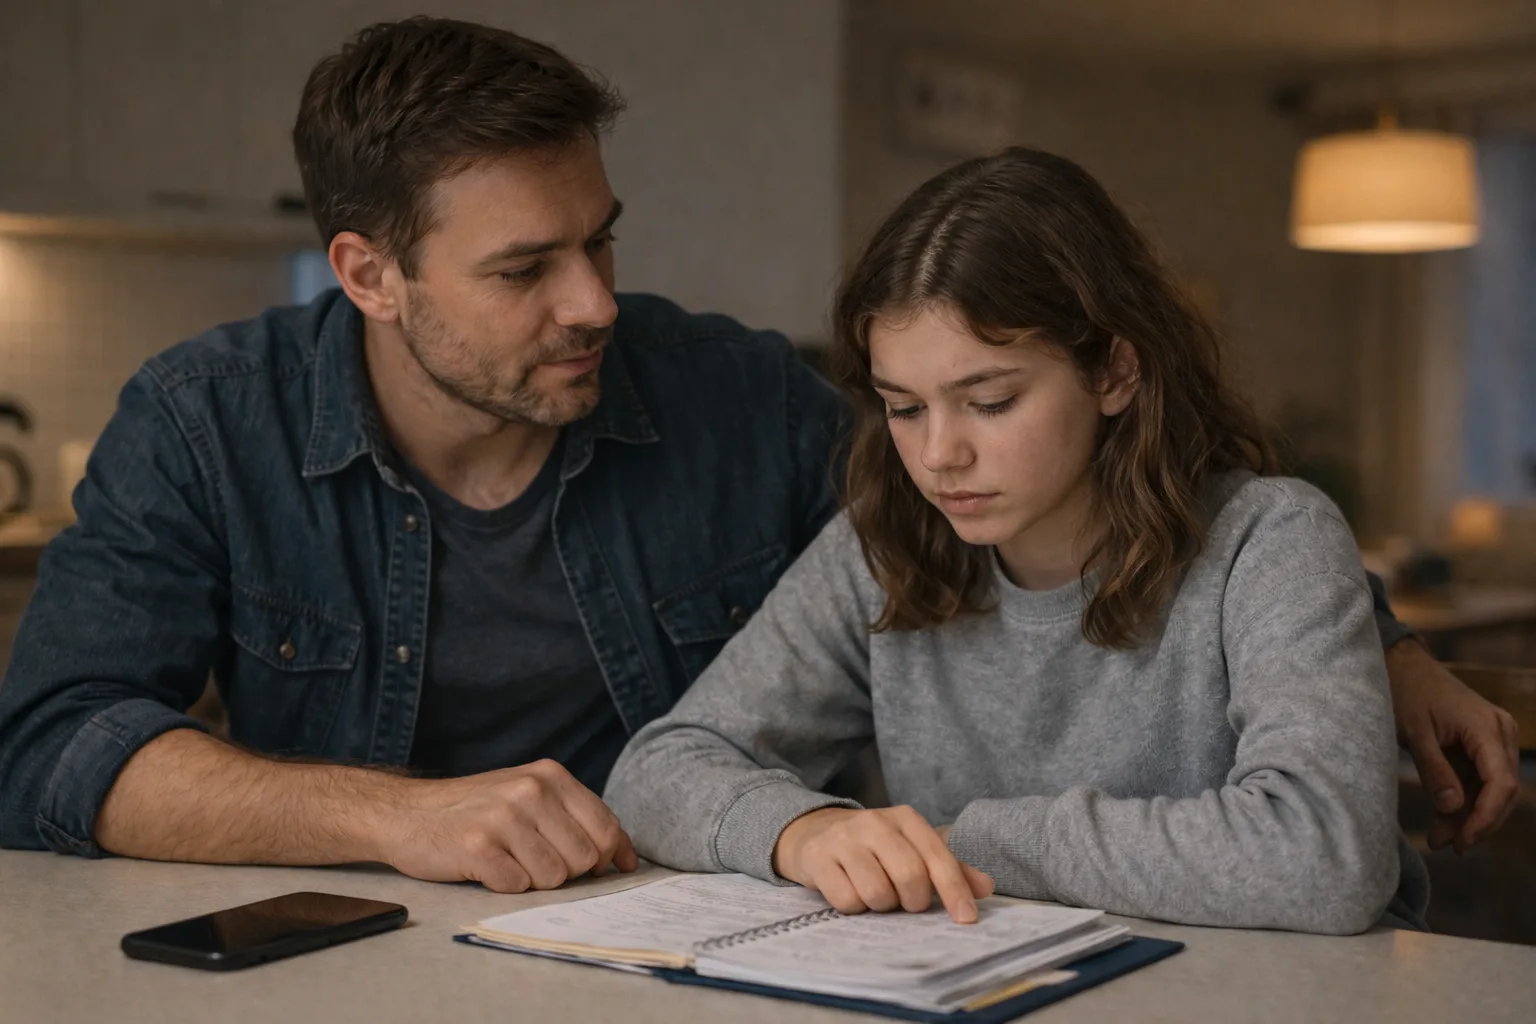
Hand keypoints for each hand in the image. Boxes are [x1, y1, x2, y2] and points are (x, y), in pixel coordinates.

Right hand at [373, 759, 638, 891]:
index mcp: (551, 776)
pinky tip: (485, 867)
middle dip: (566, 871)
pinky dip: (503, 885)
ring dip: (532, 879)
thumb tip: (626, 857)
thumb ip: (576, 818)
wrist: (407, 813)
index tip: (607, 869)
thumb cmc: (477, 810)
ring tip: (508, 860)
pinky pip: (517, 887)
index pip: (607, 829)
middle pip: (585, 859)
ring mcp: (504, 817)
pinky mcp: (477, 846)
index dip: (611, 857)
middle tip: (533, 859)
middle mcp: (531, 791)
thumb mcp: (530, 795)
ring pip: (554, 878)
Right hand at [772, 806, 992, 922]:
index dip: (955, 891)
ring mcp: (843, 839)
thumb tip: (986, 888)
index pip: (938, 858)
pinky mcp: (818, 858)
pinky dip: (854, 907)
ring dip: (881, 906)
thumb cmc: (875, 847)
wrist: (816, 832)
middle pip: (909, 877)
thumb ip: (949, 867)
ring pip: (877, 893)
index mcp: (905, 818)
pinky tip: (851, 892)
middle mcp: (875, 822)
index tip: (967, 919)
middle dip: (913, 901)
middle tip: (906, 902)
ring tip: (876, 894)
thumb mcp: (913, 848)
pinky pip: (846, 900)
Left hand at [1386, 638, 1520, 852]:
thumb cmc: (1406, 692)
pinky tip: (1442, 821)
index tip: (1464, 841)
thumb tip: (1453, 809)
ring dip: (1467, 816)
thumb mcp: (1414, 732)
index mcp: (1487, 727)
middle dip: (1476, 823)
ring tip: (1437, 839)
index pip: (1502, 783)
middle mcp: (1500, 733)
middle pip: (1502, 791)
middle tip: (1447, 846)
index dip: (1486, 817)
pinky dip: (1462, 801)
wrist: (1402, 665)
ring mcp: (1494, 739)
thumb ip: (1434, 770)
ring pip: (1491, 790)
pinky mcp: (1481, 745)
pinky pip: (1479, 780)